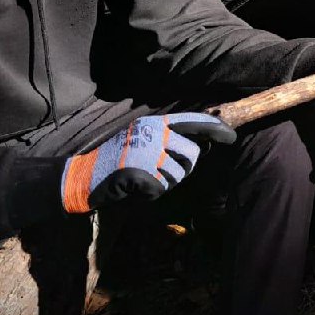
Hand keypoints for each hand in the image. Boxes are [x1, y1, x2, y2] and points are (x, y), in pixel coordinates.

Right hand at [61, 113, 236, 213]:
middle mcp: (153, 132)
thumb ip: (171, 141)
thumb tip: (206, 144)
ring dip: (165, 182)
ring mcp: (148, 151)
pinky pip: (161, 188)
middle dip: (184, 168)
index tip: (232, 136)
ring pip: (179, 173)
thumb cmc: (117, 162)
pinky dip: (150, 193)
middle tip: (161, 172)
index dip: (215, 129)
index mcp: (155, 123)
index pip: (194, 121)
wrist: (83, 177)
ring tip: (144, 178)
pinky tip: (134, 188)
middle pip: (192, 153)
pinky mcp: (142, 171)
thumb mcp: (144, 142)